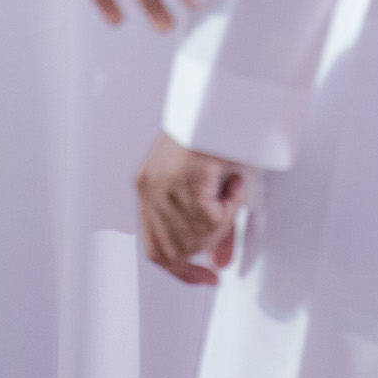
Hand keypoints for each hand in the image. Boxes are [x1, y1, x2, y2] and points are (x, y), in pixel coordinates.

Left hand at [136, 132, 244, 285]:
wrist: (223, 99)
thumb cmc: (217, 135)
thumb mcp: (212, 190)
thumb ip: (214, 229)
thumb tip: (219, 264)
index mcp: (147, 189)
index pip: (156, 251)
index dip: (184, 271)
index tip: (208, 278)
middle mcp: (148, 188)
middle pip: (177, 250)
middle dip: (210, 240)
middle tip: (228, 213)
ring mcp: (162, 184)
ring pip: (197, 237)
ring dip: (223, 220)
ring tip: (229, 189)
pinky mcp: (182, 178)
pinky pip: (211, 218)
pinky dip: (230, 207)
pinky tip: (231, 182)